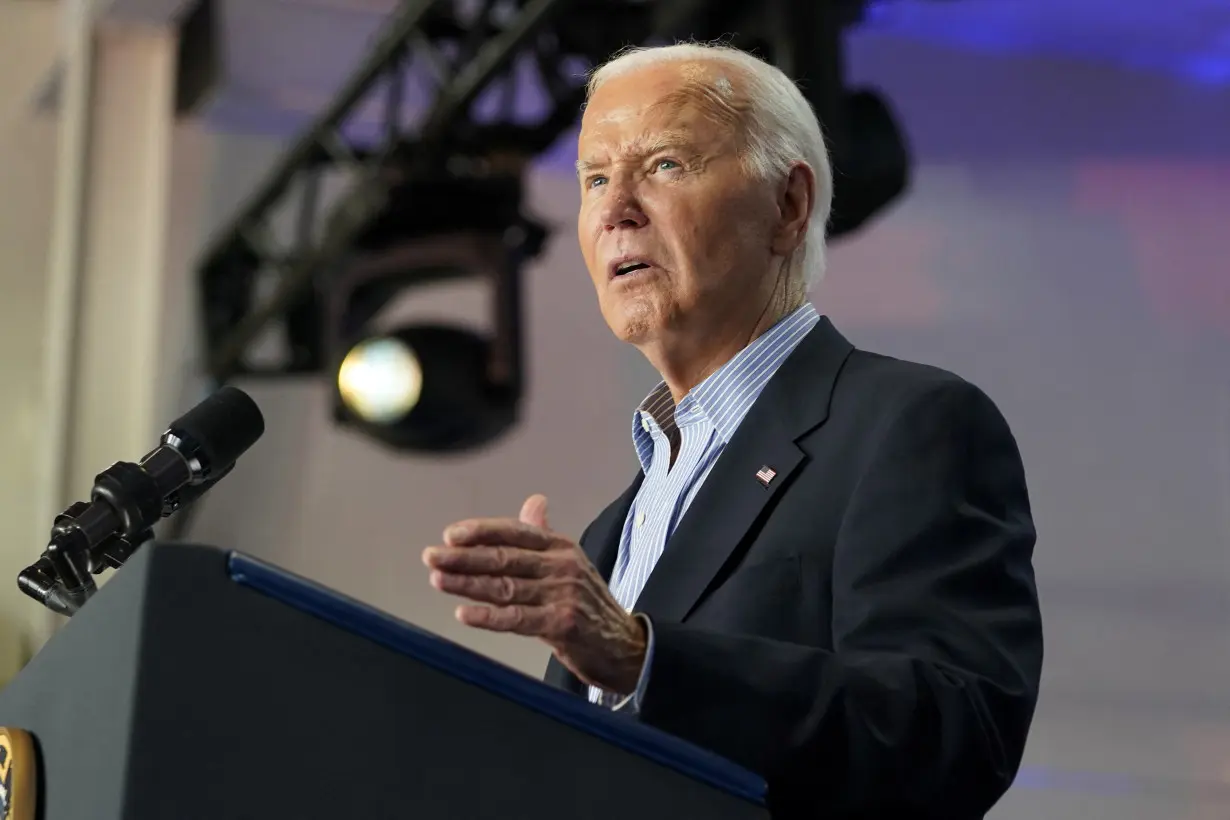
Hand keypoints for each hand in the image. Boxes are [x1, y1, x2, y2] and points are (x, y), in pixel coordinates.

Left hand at [422, 494, 646, 694]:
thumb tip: (534, 502)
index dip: (481, 531)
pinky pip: (516, 618)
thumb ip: (543, 535)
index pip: (515, 531)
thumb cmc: (587, 604)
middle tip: (432, 557)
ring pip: (505, 587)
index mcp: (560, 546)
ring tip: (438, 580)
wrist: (623, 645)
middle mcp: (562, 565)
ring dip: (467, 584)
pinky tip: (464, 612)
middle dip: (464, 557)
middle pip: (504, 558)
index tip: (450, 535)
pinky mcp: (562, 624)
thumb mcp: (569, 563)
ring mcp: (563, 594)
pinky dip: (488, 616)